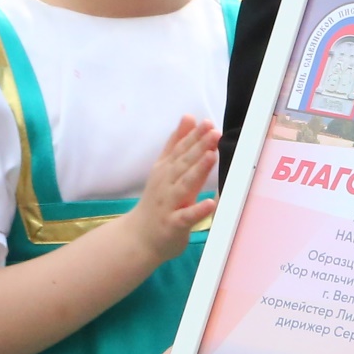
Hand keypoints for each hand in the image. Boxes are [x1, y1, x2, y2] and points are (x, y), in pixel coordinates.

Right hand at [120, 116, 219, 265]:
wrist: (139, 237)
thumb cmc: (158, 201)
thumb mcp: (164, 168)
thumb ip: (176, 143)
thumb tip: (189, 117)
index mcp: (166, 170)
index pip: (181, 150)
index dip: (194, 136)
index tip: (208, 123)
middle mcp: (166, 184)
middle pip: (183, 163)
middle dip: (198, 147)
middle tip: (214, 132)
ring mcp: (169, 204)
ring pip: (184, 185)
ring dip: (198, 170)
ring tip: (211, 156)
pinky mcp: (173, 224)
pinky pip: (186, 217)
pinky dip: (198, 210)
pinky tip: (210, 203)